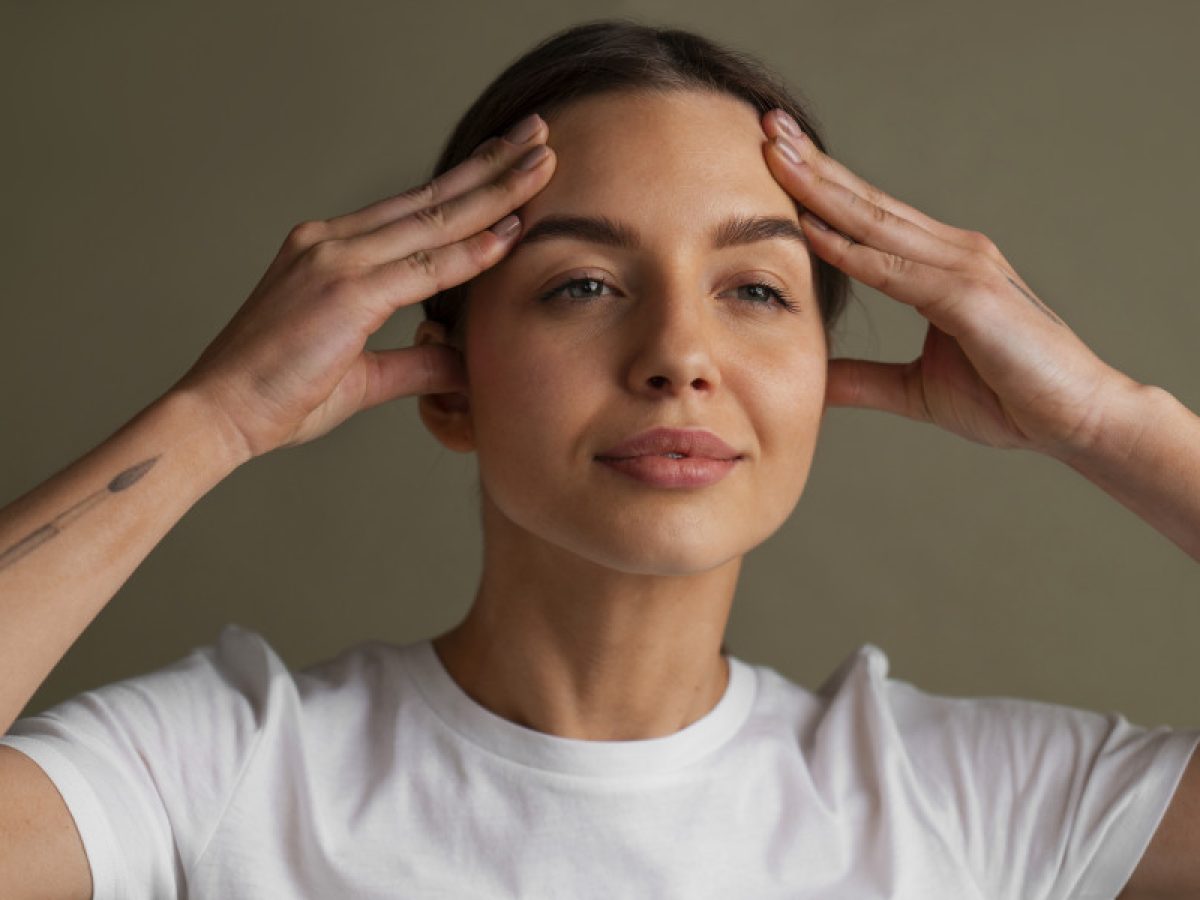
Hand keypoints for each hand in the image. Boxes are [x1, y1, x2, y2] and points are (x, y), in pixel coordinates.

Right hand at [171, 115, 555, 461]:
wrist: (218, 413)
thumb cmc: (278, 395)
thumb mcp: (364, 376)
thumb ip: (416, 364)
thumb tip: (463, 366)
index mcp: (328, 250)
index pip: (413, 208)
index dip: (466, 185)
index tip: (509, 165)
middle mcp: (330, 241)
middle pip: (430, 196)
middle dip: (491, 167)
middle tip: (538, 137)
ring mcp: (335, 259)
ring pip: (433, 219)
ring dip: (494, 192)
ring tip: (542, 164)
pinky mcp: (342, 290)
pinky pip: (422, 267)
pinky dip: (469, 252)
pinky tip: (510, 235)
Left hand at [760, 109, 1137, 460]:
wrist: (1077, 418)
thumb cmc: (1009, 398)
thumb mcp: (917, 389)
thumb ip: (864, 380)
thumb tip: (814, 378)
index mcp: (941, 265)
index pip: (869, 216)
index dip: (821, 186)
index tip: (775, 156)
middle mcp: (953, 252)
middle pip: (868, 202)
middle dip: (814, 165)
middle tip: (766, 125)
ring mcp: (964, 268)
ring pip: (877, 223)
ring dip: (822, 189)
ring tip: (776, 155)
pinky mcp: (970, 298)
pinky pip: (896, 271)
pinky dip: (851, 250)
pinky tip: (811, 229)